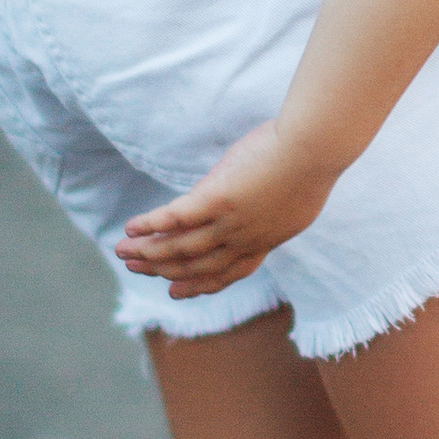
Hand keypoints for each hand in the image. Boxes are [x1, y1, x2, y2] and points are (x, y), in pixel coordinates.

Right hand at [113, 120, 332, 298]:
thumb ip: (271, 206)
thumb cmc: (312, 158)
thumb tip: (256, 199)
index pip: (229, 272)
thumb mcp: (296, 194)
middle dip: (163, 269)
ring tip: (123, 251)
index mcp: (266, 239)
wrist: (316, 147)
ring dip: (148, 252)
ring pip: (181, 246)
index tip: (175, 292)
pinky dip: (152, 225)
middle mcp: (245, 239)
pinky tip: (131, 227)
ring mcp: (230, 221)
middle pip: (196, 264)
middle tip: (135, 268)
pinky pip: (177, 217)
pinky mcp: (218, 198)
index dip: (199, 285)